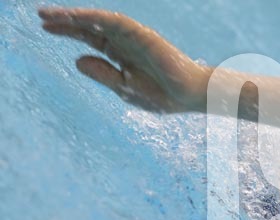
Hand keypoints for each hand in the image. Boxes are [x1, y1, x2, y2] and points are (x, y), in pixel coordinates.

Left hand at [39, 7, 208, 112]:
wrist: (189, 97)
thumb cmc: (162, 96)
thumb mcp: (125, 88)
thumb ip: (102, 73)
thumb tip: (77, 60)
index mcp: (121, 55)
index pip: (91, 39)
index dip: (69, 32)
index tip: (45, 28)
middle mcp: (125, 43)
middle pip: (91, 27)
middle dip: (66, 21)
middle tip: (41, 15)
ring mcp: (134, 38)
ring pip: (100, 22)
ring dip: (75, 17)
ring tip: (51, 14)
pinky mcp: (143, 36)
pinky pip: (116, 24)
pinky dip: (96, 19)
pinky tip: (78, 17)